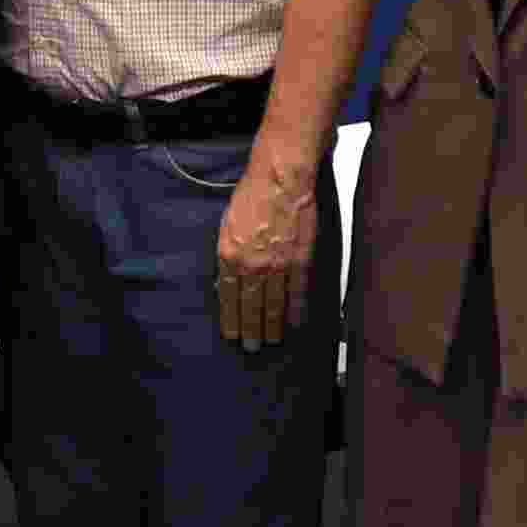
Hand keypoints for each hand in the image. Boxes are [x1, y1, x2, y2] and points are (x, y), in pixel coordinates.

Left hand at [208, 151, 321, 352]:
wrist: (280, 179)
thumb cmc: (250, 196)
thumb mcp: (227, 226)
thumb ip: (229, 255)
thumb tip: (228, 281)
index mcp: (229, 254)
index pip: (229, 295)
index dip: (231, 317)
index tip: (232, 334)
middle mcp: (252, 264)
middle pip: (251, 305)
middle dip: (251, 329)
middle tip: (252, 348)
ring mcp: (277, 264)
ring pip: (274, 303)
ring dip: (272, 325)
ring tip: (270, 341)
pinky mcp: (300, 260)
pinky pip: (297, 292)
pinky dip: (296, 310)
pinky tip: (294, 323)